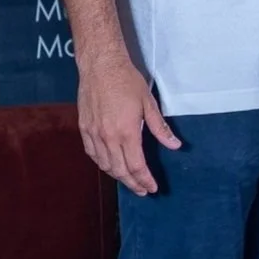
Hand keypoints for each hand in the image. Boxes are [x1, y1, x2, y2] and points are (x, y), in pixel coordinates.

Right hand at [76, 54, 180, 195]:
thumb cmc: (127, 82)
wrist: (100, 67)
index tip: (152, 188)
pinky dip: (103, 164)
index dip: (145, 180)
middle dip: (133, 183)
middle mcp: (107, 137)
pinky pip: (93, 154)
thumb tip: (175, 145)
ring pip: (105, 165)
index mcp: (126, 132)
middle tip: (143, 191)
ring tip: (129, 181)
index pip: (136, 165)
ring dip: (118, 176)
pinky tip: (110, 166)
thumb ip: (160, 128)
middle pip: (120, 170)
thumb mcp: (149, 104)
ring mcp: (93, 134)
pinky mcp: (84, 129)